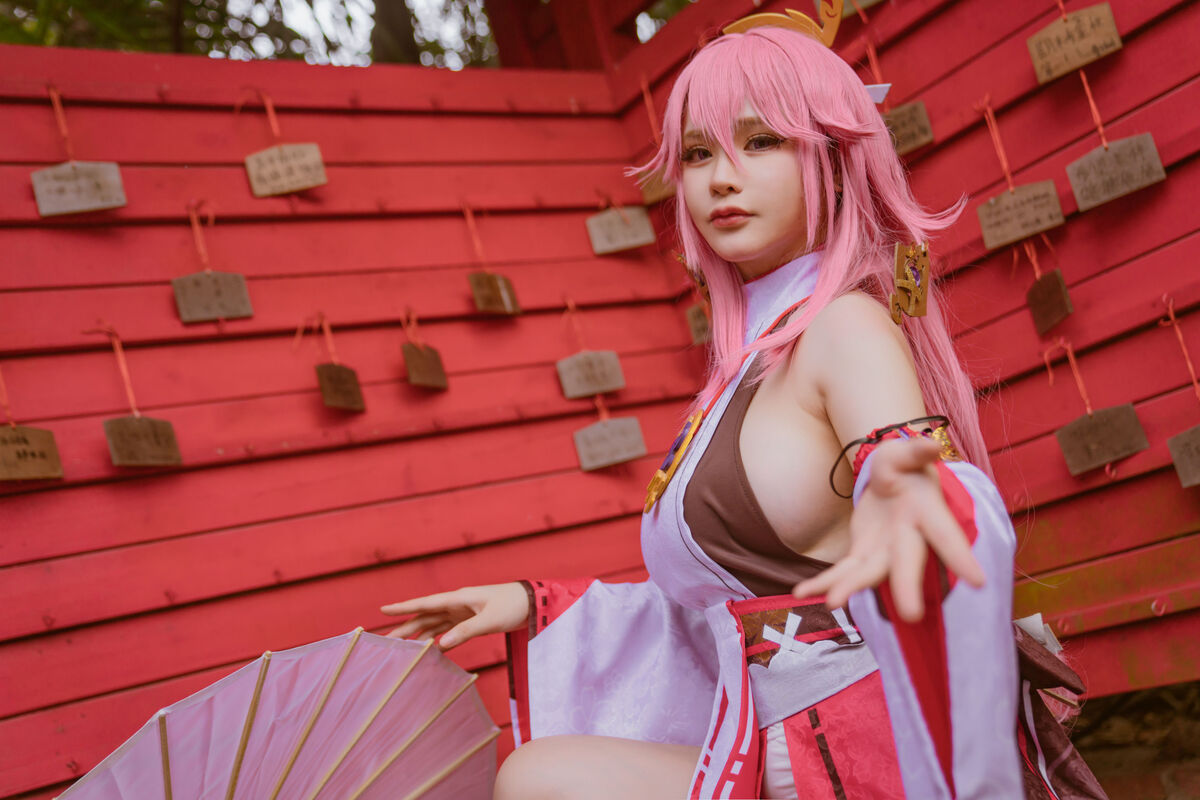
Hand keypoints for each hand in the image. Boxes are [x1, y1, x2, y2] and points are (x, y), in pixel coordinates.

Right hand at [380, 582, 530, 649]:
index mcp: (459, 598)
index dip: (404, 607)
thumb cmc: (513, 606)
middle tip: (385, 640)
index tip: (383, 610)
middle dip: (405, 627)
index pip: (426, 603)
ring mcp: (464, 613)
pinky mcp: (472, 621)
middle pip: (425, 616)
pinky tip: (431, 651)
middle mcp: (458, 604)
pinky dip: (439, 640)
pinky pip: (450, 631)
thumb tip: (440, 646)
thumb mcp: (490, 620)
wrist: (534, 602)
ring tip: (403, 649)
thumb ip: (465, 632)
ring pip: (435, 624)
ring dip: (419, 635)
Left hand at [793, 437, 985, 621]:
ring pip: (869, 573)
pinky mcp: (861, 556)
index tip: (978, 581)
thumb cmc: (903, 466)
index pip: (945, 535)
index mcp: (926, 512)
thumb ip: (914, 453)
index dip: (960, 556)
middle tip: (912, 614)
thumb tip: (930, 444)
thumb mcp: (904, 454)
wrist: (886, 480)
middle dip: (907, 587)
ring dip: (851, 587)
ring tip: (833, 602)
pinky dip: (823, 582)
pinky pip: (842, 572)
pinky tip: (801, 593)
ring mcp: (884, 551)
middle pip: (907, 563)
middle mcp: (908, 538)